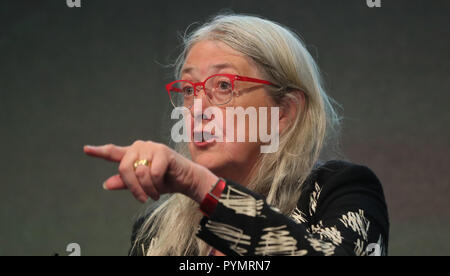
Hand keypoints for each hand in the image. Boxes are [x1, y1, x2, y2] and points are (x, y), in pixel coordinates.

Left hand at [83, 141, 218, 203]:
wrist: (187, 181)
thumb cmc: (165, 181)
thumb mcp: (143, 185)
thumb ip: (126, 183)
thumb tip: (107, 184)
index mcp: (133, 154)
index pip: (113, 152)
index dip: (99, 151)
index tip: (86, 149)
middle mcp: (140, 147)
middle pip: (124, 168)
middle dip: (132, 187)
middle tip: (142, 199)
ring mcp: (151, 147)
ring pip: (139, 172)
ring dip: (146, 189)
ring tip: (153, 194)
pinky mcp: (163, 152)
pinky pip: (152, 173)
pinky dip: (156, 185)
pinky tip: (161, 187)